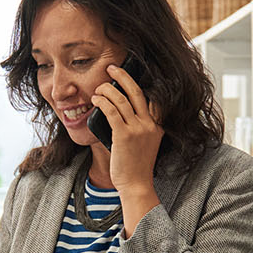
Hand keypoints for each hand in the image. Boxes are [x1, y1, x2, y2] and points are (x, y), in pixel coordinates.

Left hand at [91, 64, 163, 191]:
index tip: (129, 74)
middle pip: (137, 91)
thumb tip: (119, 110)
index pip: (152, 97)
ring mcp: (138, 129)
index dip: (140, 83)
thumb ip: (139, 126)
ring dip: (107, 90)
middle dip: (123, 76)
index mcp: (157, 125)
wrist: (136, 185)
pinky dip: (102, 102)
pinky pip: (112, 111)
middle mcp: (150, 124)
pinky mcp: (124, 135)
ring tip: (98, 88)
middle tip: (112, 68)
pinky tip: (95, 99)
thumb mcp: (145, 143)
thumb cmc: (136, 166)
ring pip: (121, 99)